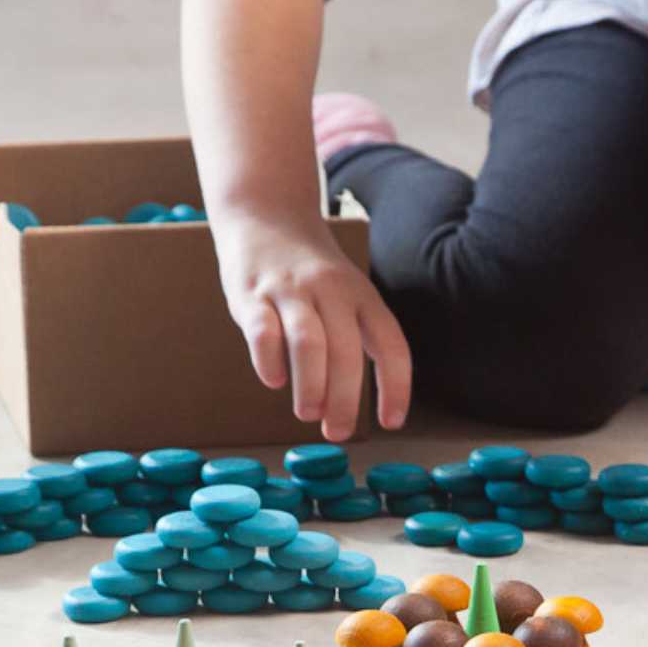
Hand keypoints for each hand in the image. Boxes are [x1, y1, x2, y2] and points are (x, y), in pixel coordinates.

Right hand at [215, 212, 411, 440]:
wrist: (265, 214)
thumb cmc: (310, 275)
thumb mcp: (346, 297)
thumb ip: (351, 343)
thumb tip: (345, 406)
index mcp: (362, 297)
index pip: (391, 345)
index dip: (396, 386)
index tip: (391, 422)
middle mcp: (331, 291)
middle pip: (347, 351)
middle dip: (344, 399)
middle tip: (337, 432)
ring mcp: (290, 290)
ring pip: (309, 342)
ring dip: (311, 385)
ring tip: (309, 414)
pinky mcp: (251, 292)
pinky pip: (263, 330)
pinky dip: (269, 360)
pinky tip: (274, 381)